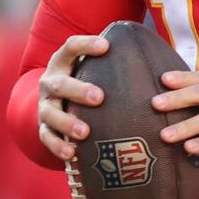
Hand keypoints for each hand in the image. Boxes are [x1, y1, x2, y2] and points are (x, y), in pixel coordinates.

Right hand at [35, 32, 113, 163]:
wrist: (54, 102)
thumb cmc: (83, 82)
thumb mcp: (92, 69)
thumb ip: (112, 63)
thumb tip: (154, 57)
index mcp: (62, 63)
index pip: (70, 47)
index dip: (86, 45)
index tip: (106, 46)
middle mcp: (50, 83)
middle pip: (59, 84)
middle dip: (78, 90)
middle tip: (99, 97)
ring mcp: (45, 106)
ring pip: (50, 113)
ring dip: (67, 122)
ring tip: (85, 132)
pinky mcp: (43, 127)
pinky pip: (47, 138)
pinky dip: (58, 146)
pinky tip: (72, 153)